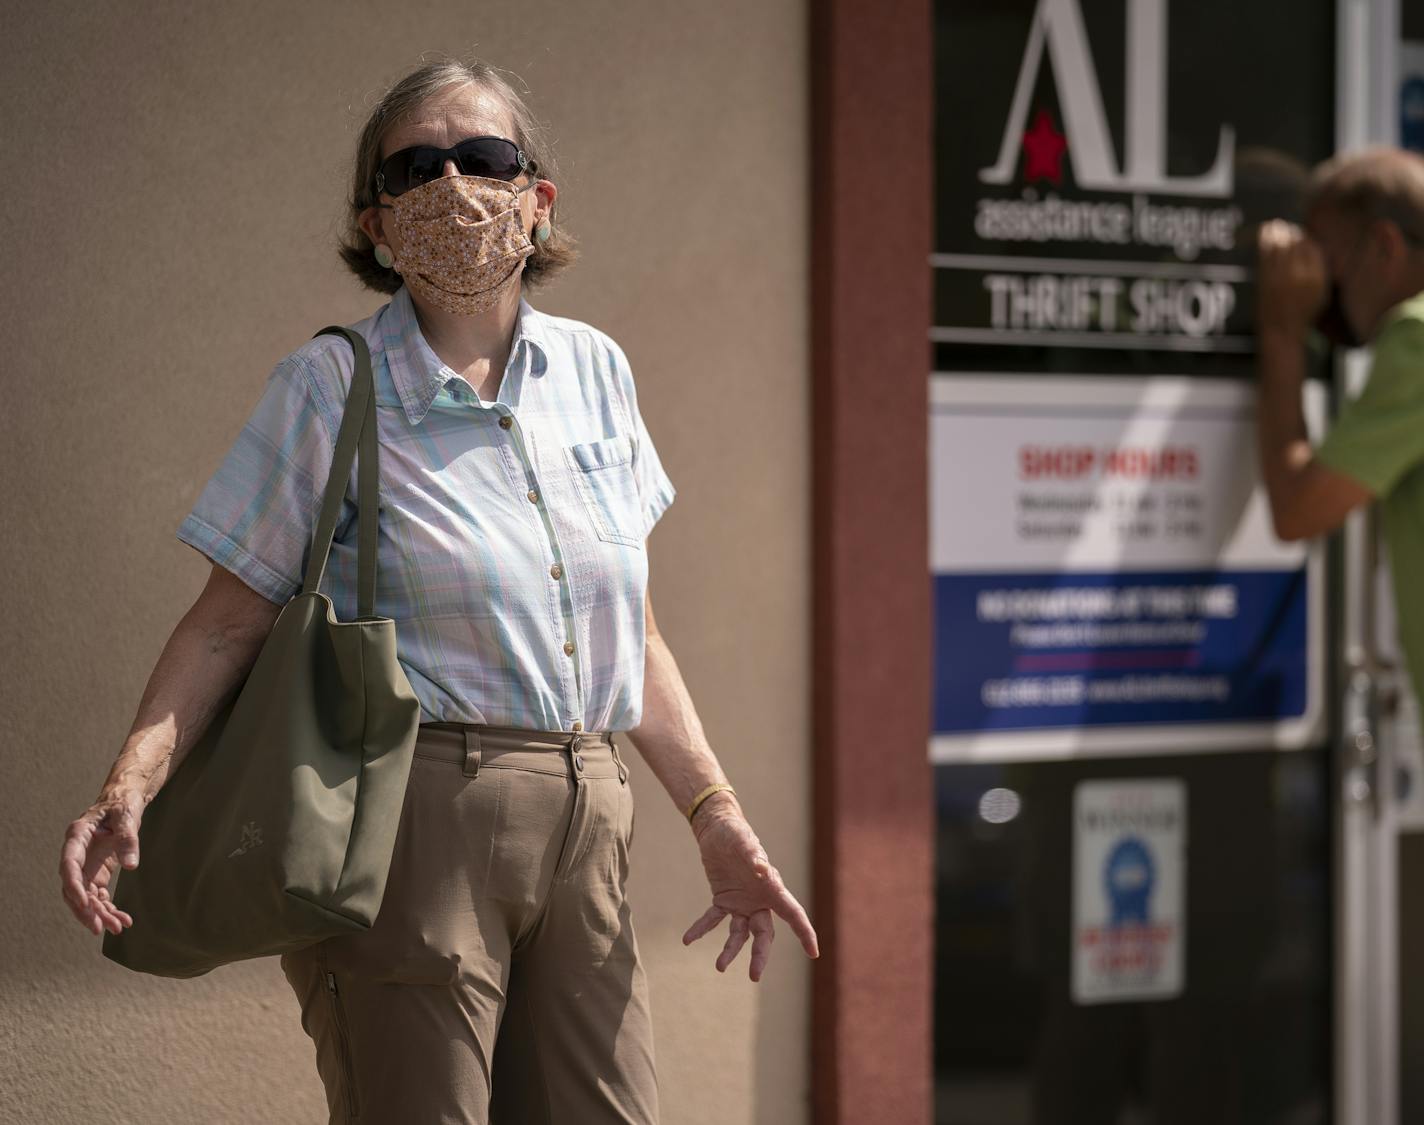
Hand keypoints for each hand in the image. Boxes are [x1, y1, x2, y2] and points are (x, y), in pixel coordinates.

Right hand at [59, 787, 143, 935]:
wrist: (124, 799)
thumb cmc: (123, 802)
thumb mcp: (127, 815)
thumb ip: (128, 839)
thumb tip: (131, 866)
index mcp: (77, 836)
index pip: (69, 865)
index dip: (74, 886)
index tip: (85, 904)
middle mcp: (77, 853)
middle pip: (74, 887)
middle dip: (85, 909)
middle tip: (100, 928)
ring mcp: (86, 865)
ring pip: (86, 896)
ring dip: (99, 913)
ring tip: (118, 927)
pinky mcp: (97, 872)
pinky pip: (99, 895)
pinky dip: (108, 908)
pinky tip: (123, 920)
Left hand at [682, 800, 818, 981]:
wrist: (717, 829)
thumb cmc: (736, 833)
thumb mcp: (743, 843)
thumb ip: (753, 855)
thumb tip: (762, 869)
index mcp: (772, 887)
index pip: (793, 913)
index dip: (804, 932)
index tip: (813, 952)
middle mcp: (760, 900)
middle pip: (764, 934)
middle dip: (760, 955)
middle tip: (754, 976)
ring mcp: (742, 902)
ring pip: (740, 934)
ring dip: (731, 950)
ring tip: (719, 966)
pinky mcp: (724, 900)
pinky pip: (714, 919)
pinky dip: (701, 929)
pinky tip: (688, 939)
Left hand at [1256, 219, 1328, 336]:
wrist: (1281, 332)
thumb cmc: (1303, 314)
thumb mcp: (1321, 294)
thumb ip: (1318, 272)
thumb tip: (1313, 248)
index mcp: (1318, 278)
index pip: (1312, 248)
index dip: (1305, 238)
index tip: (1300, 234)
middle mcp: (1301, 275)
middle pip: (1295, 244)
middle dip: (1291, 233)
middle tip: (1287, 227)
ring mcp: (1281, 277)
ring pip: (1280, 246)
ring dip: (1277, 232)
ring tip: (1276, 225)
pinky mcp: (1266, 279)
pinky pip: (1266, 254)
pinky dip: (1266, 241)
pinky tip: (1265, 233)